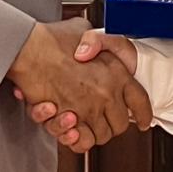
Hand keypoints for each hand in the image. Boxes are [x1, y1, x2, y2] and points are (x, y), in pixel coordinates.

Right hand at [7, 19, 150, 152]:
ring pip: (101, 135)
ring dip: (92, 131)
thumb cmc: (53, 39)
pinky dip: (76, 139)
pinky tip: (70, 128)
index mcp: (116, 72)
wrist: (28, 50)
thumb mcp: (83, 30)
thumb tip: (92, 45)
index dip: (143, 113)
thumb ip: (94, 39)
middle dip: (113, 124)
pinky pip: (81, 142)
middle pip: (120, 123)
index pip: (141, 100)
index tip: (143, 120)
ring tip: (81, 120)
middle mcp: (106, 93)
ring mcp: (89, 109)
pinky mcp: (69, 121)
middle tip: (103, 118)